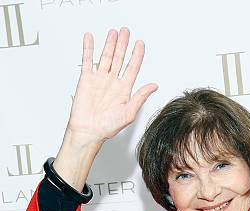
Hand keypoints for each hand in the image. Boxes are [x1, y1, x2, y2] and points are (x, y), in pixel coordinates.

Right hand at [66, 28, 157, 145]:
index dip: (137, 55)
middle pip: (119, 58)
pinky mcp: (86, 79)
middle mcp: (112, 83)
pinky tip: (90, 38)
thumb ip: (141, 97)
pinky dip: (88, 48)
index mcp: (124, 90)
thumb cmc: (108, 127)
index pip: (132, 68)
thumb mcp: (129, 113)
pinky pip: (87, 60)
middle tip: (126, 31)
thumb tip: (154, 86)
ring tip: (114, 32)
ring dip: (110, 44)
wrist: (89, 131)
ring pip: (106, 57)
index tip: (140, 43)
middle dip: (123, 44)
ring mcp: (99, 80)